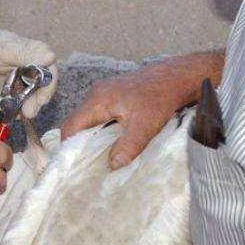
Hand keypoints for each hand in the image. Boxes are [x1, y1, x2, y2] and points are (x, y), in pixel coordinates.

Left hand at [0, 27, 57, 117]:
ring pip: (32, 102)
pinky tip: (9, 112)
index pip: (50, 74)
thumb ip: (27, 52)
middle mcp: (34, 73)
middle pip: (43, 91)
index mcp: (37, 56)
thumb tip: (51, 57)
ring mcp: (23, 86)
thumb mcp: (5, 46)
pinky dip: (16, 113)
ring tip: (18, 113)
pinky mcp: (12, 98)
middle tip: (28, 112)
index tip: (41, 99)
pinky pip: (18, 109)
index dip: (48, 87)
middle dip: (37, 102)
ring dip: (26, 109)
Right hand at [62, 53, 224, 168]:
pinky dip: (100, 131)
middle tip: (85, 166)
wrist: (176, 77)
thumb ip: (127, 146)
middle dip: (79, 145)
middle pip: (77, 124)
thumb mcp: (145, 126)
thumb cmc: (159, 98)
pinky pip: (98, 116)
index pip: (71, 126)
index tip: (74, 167)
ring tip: (97, 159)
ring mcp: (104, 94)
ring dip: (91, 138)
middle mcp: (95, 95)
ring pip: (88, 120)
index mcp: (97, 100)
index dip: (69, 148)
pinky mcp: (113, 96)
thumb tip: (112, 165)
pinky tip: (110, 143)